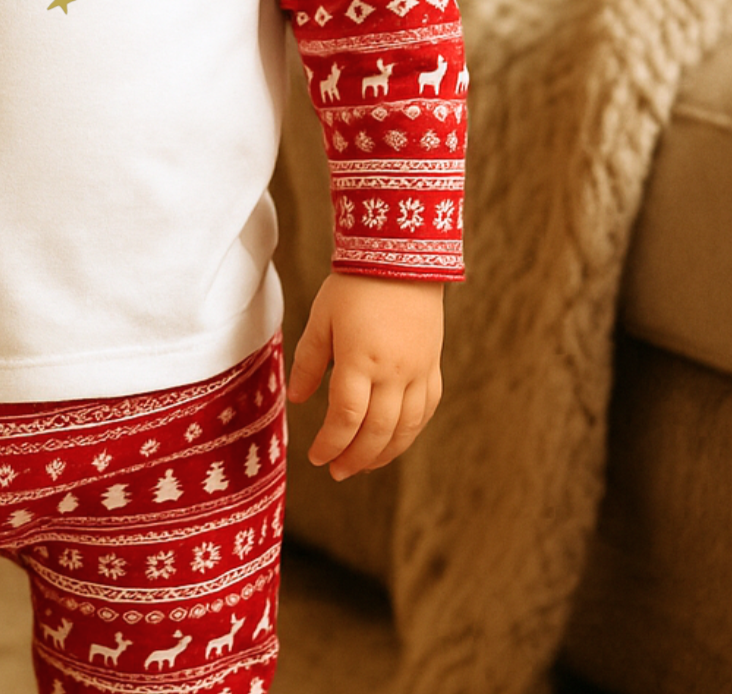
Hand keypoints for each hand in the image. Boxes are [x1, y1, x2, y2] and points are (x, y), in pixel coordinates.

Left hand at [285, 271, 443, 479]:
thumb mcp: (321, 319)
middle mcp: (393, 371)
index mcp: (360, 359)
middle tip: (337, 472)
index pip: (346, 416)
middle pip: (377, 431)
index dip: (331, 443)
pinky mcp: (432, 366)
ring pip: (406, 427)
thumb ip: (310, 361)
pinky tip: (394, 441)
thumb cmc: (353, 286)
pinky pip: (426, 410)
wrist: (401, 258)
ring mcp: (418, 371)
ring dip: (384, 453)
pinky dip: (410, 432)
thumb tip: (299, 399)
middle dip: (355, 457)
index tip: (316, 457)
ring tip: (362, 466)